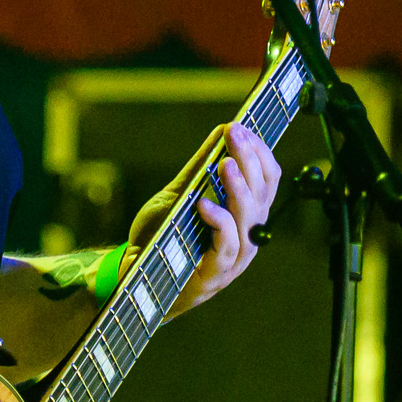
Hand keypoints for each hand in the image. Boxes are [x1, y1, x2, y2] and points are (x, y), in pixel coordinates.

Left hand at [127, 122, 280, 314]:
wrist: (134, 275)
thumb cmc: (162, 237)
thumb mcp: (181, 195)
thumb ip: (201, 168)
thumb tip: (222, 129)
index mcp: (246, 216)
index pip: (268, 180)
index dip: (259, 152)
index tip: (242, 127)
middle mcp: (248, 236)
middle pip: (262, 194)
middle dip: (250, 160)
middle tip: (235, 133)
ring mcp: (234, 258)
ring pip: (250, 219)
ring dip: (238, 187)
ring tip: (226, 162)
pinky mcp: (215, 275)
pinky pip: (227, 246)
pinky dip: (218, 222)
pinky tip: (203, 204)